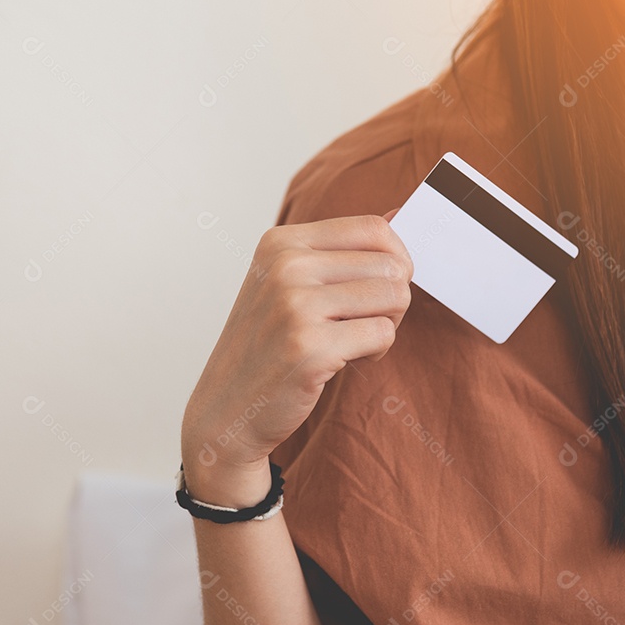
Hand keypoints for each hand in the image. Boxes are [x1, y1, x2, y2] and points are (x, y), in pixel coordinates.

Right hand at [181, 210, 411, 505]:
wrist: (225, 410)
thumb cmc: (266, 346)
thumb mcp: (287, 283)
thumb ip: (339, 250)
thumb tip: (399, 214)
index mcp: (280, 243)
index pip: (373, 228)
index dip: (395, 259)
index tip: (378, 288)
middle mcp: (285, 267)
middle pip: (390, 265)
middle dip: (392, 298)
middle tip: (363, 322)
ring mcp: (295, 306)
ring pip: (393, 297)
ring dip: (386, 325)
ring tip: (353, 340)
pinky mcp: (310, 348)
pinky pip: (382, 334)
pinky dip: (376, 352)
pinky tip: (344, 360)